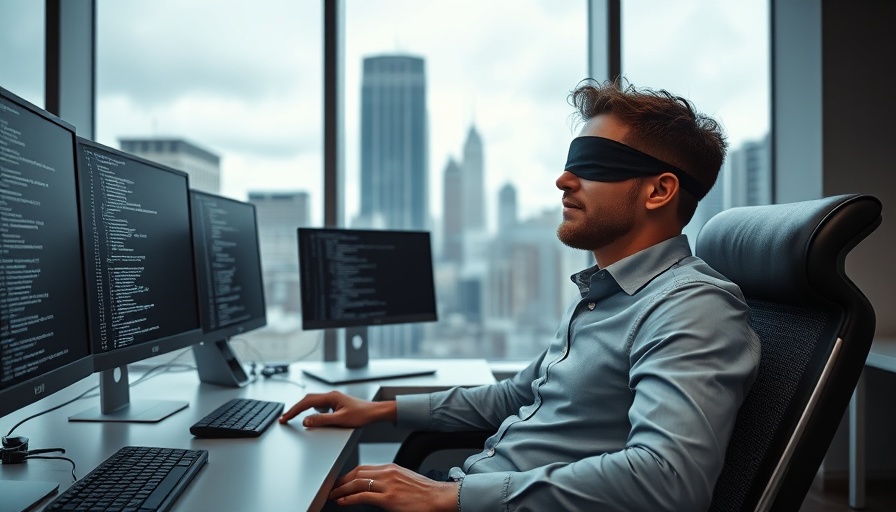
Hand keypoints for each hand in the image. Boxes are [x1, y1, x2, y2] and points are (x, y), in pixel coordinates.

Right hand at [279, 390, 395, 427]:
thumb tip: (306, 421)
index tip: (285, 418)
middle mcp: (331, 396)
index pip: (306, 402)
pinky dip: (310, 409)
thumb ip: (322, 420)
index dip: (294, 410)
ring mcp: (333, 399)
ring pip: (312, 401)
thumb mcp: (340, 420)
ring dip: (302, 408)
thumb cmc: (362, 415)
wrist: (375, 412)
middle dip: (294, 409)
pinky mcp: (336, 404)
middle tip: (284, 418)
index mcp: (330, 397)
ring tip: (293, 416)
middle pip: (307, 400)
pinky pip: (319, 404)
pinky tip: (311, 416)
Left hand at [330, 463, 458, 511]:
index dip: (349, 475)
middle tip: (333, 488)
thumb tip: (376, 487)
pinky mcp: (389, 498)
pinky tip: (343, 501)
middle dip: (342, 481)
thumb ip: (390, 481)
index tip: (341, 481)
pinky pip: (363, 496)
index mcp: (391, 468)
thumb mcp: (404, 480)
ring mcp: (388, 485)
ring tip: (334, 495)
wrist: (439, 498)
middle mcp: (388, 473)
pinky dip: (350, 499)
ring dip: (342, 490)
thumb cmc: (425, 492)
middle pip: (357, 473)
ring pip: (357, 483)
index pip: (363, 468)